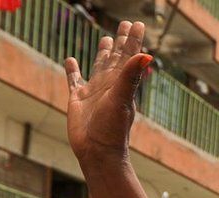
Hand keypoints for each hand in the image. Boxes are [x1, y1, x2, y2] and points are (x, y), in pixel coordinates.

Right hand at [65, 21, 149, 161]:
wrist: (97, 152)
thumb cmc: (112, 129)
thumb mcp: (122, 100)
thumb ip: (132, 77)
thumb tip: (147, 55)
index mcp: (122, 83)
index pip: (129, 55)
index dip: (134, 39)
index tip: (139, 23)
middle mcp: (110, 85)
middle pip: (116, 57)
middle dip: (121, 41)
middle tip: (125, 24)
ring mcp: (94, 92)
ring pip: (99, 66)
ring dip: (103, 53)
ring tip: (105, 39)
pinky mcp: (78, 100)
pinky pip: (74, 80)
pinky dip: (72, 70)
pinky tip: (71, 60)